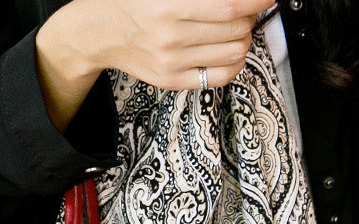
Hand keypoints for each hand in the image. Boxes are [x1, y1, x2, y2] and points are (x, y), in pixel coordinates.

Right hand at [36, 0, 274, 128]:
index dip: (256, 0)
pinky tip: (230, 53)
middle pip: (236, 28)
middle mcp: (172, 37)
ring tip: (236, 29)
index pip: (230, 4)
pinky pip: (219, 78)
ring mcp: (172, 62)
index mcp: (170, 6)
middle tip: (248, 10)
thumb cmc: (135, 3)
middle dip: (250, 16)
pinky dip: (235, 64)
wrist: (102, 31)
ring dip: (244, 38)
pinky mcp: (172, 81)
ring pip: (233, 52)